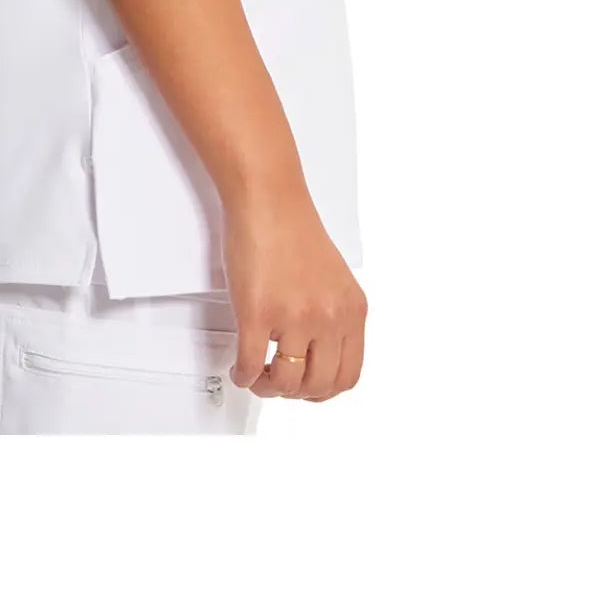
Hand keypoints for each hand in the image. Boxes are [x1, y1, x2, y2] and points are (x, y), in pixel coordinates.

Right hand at [221, 175, 367, 401]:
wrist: (267, 198)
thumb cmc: (292, 228)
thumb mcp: (333, 277)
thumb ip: (333, 313)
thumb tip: (320, 350)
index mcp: (351, 309)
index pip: (348, 375)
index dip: (324, 390)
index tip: (308, 387)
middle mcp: (328, 316)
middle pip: (318, 386)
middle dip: (295, 393)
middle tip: (278, 381)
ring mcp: (293, 317)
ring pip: (284, 382)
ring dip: (267, 388)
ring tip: (257, 375)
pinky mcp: (257, 313)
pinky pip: (250, 365)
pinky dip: (243, 376)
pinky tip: (240, 369)